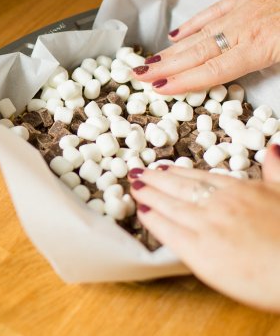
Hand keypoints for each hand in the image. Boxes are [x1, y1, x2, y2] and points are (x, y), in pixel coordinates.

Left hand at [127, 144, 279, 312]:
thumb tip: (275, 148)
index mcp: (240, 191)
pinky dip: (152, 219)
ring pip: (169, 205)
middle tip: (137, 172)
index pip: (201, 178)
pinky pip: (168, 231)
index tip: (163, 167)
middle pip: (179, 187)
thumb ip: (277, 171)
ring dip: (149, 194)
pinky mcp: (198, 251)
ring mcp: (206, 226)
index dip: (178, 173)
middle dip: (155, 179)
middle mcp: (219, 204)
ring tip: (134, 186)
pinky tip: (141, 211)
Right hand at [131, 0, 279, 94]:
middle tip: (135, 76)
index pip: (213, 70)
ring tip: (146, 61)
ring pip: (200, 34)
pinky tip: (177, 34)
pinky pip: (215, 10)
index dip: (183, 82)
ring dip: (170, 50)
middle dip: (164, 66)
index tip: (158, 89)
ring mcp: (246, 8)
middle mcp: (246, 28)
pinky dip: (193, 23)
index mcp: (264, 45)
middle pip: (197, 52)